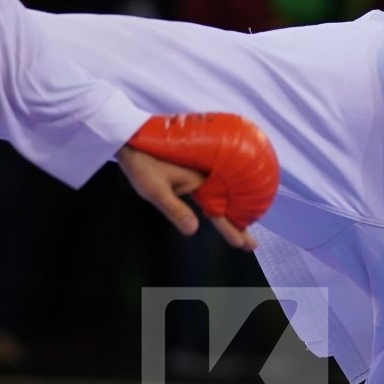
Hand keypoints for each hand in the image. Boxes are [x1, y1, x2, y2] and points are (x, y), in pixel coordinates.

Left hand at [117, 145, 256, 250]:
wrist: (132, 138)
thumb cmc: (142, 165)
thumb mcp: (155, 190)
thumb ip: (175, 210)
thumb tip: (194, 230)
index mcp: (200, 179)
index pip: (219, 209)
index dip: (231, 228)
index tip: (245, 245)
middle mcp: (206, 173)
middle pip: (227, 201)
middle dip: (239, 222)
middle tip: (252, 244)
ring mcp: (202, 168)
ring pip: (223, 191)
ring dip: (233, 208)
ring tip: (245, 225)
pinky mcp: (195, 164)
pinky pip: (216, 183)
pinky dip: (224, 194)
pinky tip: (227, 199)